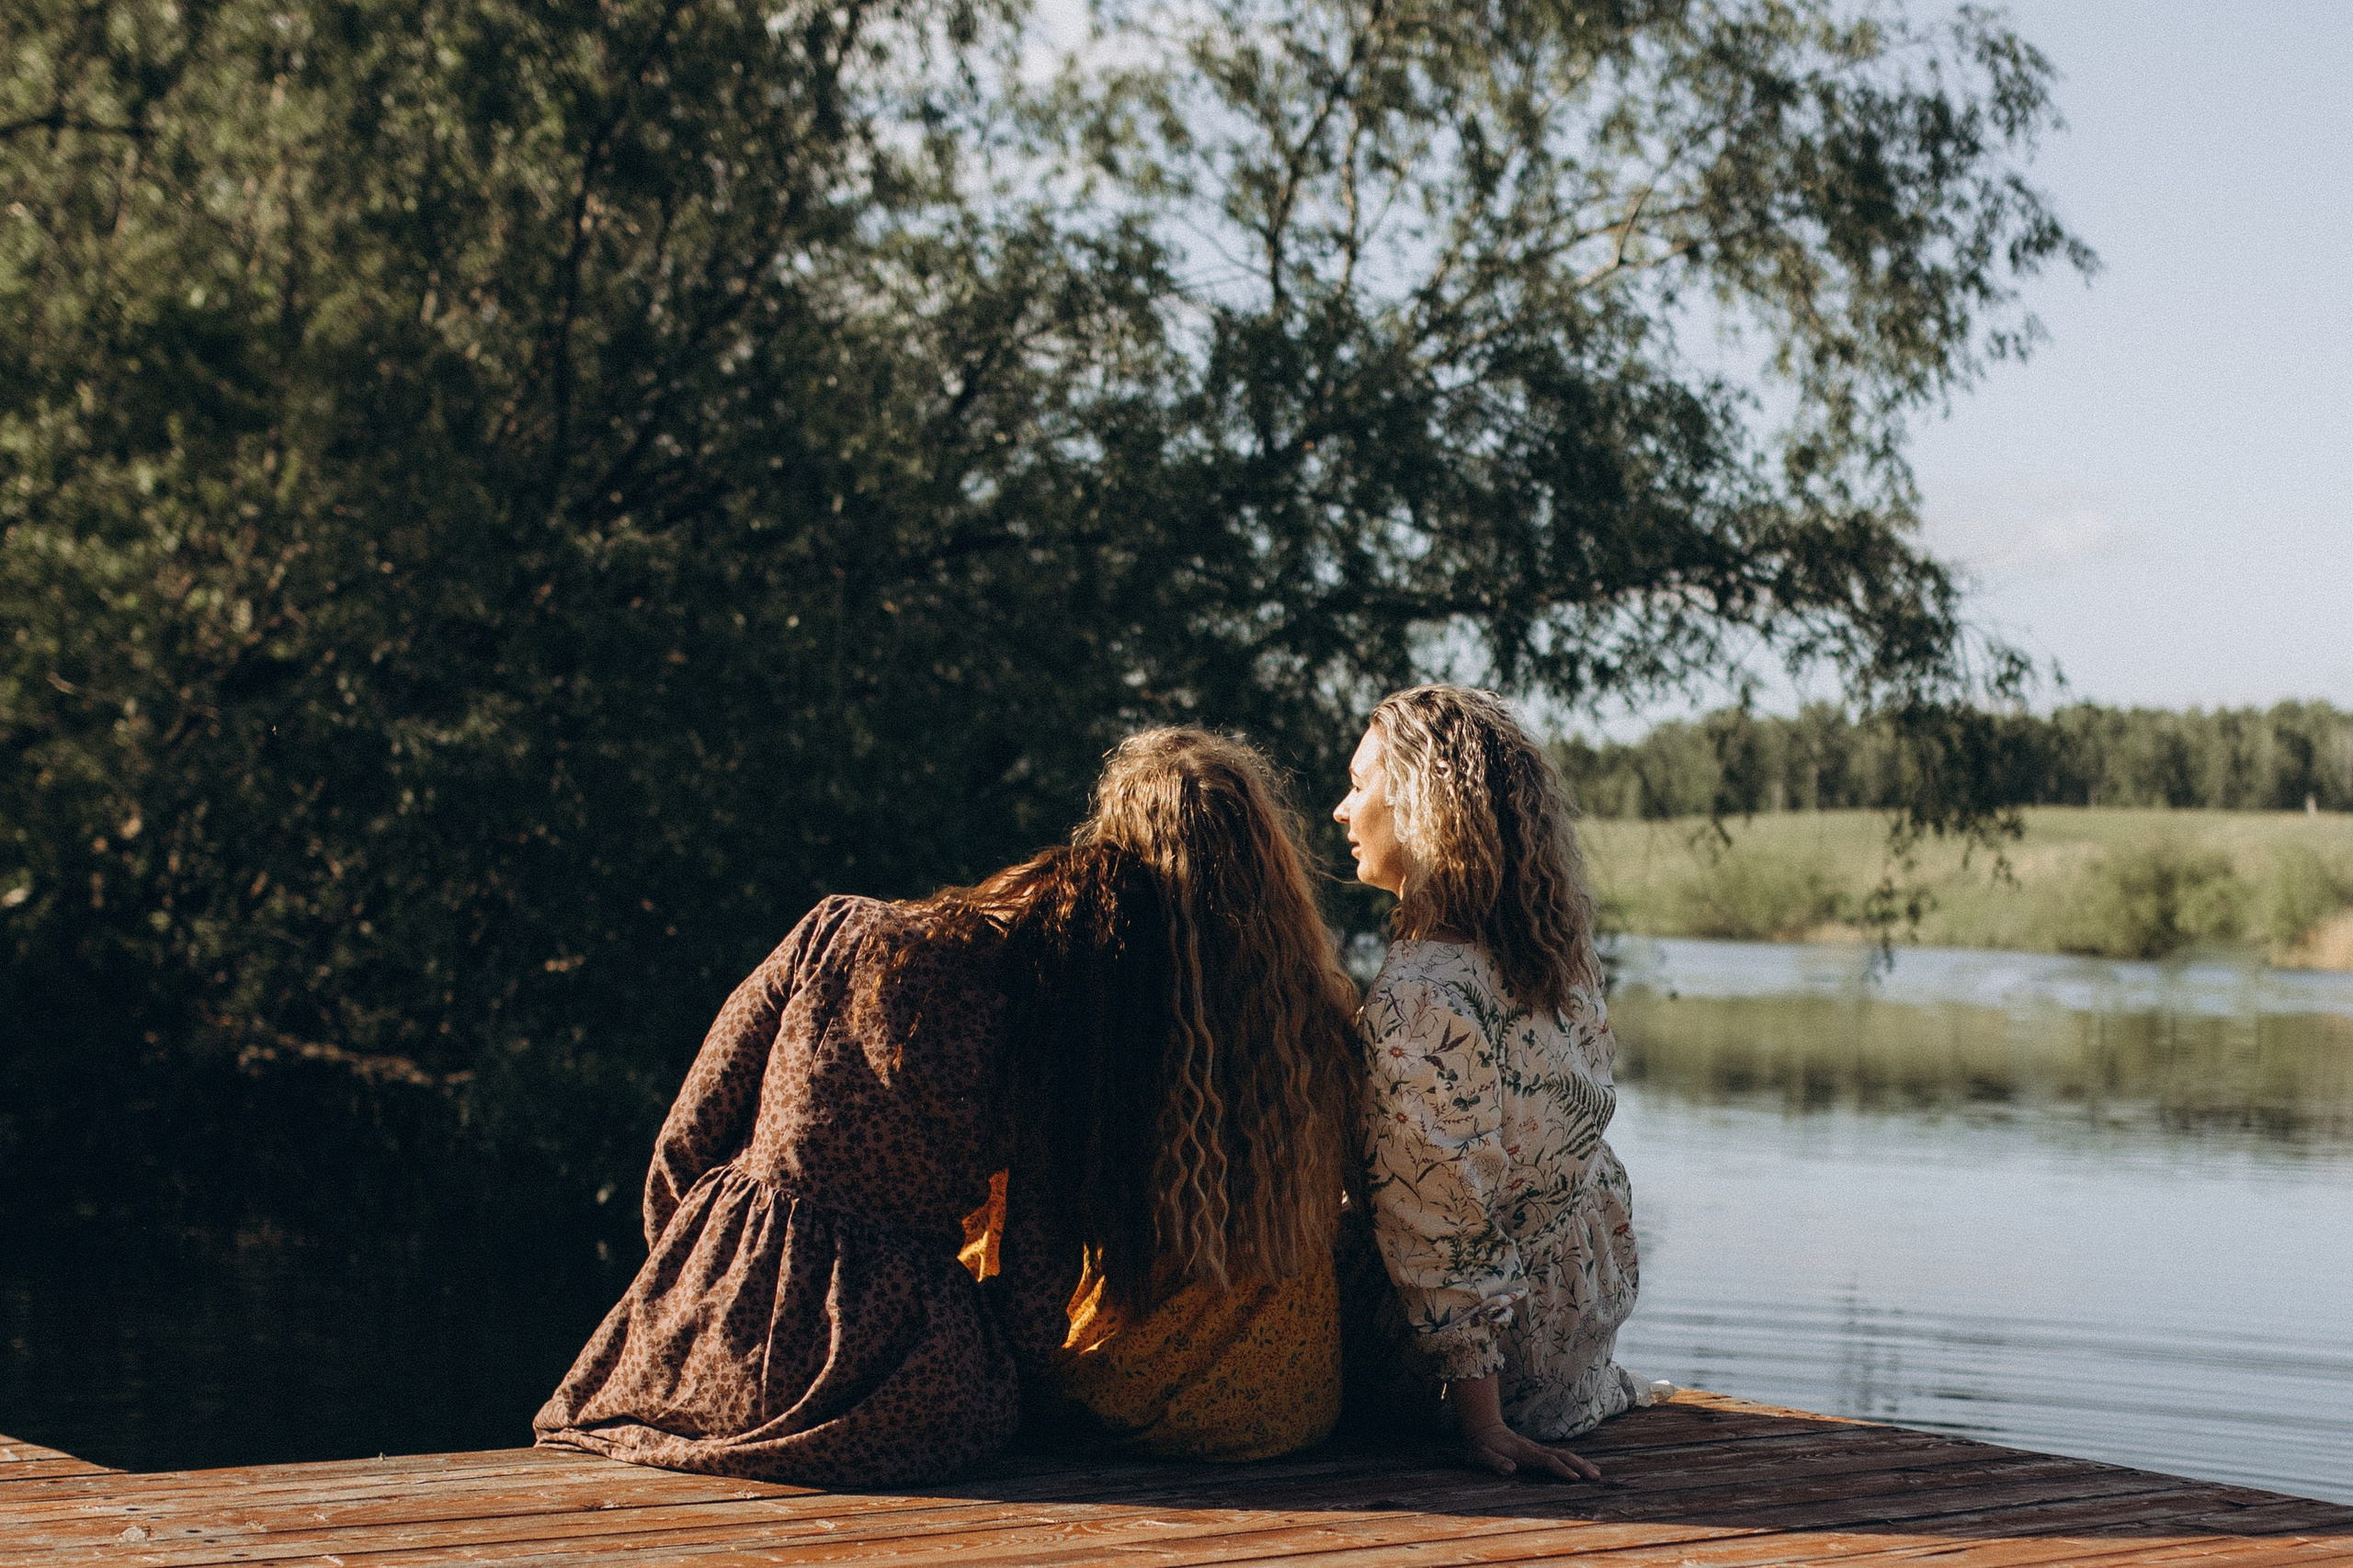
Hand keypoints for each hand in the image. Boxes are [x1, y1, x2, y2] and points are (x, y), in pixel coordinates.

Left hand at [1449, 1375, 1601, 1481]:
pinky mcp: (1537, 1450)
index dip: (1561, 1469)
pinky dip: (1573, 1461)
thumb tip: (1511, 1469)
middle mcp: (1533, 1449)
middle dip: (1579, 1466)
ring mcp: (1536, 1448)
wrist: (1482, 1426)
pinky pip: (1559, 1455)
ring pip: (1563, 1454)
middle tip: (1596, 1476)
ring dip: (1580, 1463)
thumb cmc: (1480, 1445)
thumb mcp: (1480, 1454)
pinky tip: (1581, 1467)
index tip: (1575, 1478)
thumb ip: (1494, 1461)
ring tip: (1597, 1473)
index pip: (1547, 1460)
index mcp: (1523, 1452)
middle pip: (1561, 1455)